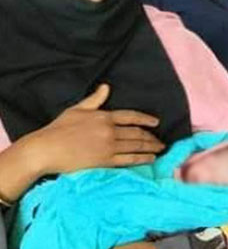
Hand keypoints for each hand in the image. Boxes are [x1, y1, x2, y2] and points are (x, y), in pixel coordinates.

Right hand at [26, 84, 163, 174]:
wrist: (46, 149)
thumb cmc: (58, 129)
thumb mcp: (77, 109)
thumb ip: (95, 99)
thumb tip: (106, 87)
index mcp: (104, 116)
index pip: (131, 116)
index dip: (146, 119)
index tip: (156, 122)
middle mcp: (109, 131)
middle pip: (137, 133)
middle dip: (151, 137)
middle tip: (161, 140)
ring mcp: (108, 146)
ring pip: (136, 146)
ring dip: (151, 147)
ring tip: (159, 149)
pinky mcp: (105, 161)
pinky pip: (129, 159)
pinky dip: (142, 159)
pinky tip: (151, 159)